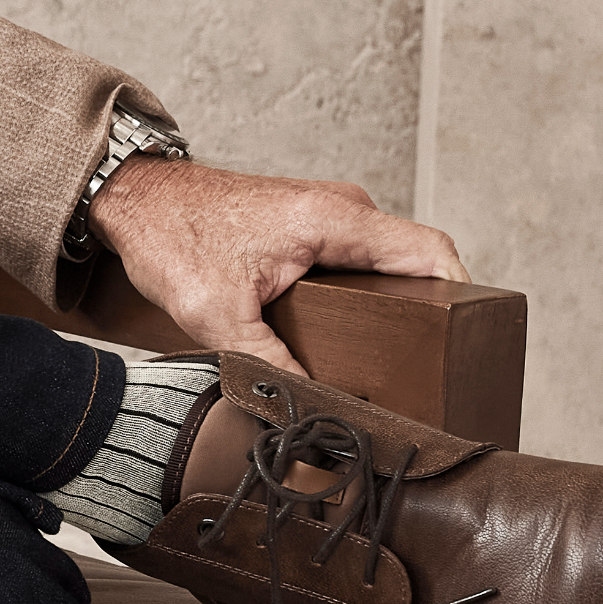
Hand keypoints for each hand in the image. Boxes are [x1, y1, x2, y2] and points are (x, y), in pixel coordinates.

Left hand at [92, 156, 467, 370]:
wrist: (136, 198)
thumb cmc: (173, 236)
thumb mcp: (219, 315)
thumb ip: (268, 362)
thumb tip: (303, 405)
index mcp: (337, 219)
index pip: (430, 252)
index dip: (460, 297)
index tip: (466, 341)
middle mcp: (344, 210)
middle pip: (418, 261)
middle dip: (433, 310)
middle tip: (435, 364)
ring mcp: (330, 216)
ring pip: (389, 260)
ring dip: (401, 301)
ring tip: (405, 356)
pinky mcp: (312, 227)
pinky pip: (362, 259)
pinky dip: (372, 292)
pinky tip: (363, 331)